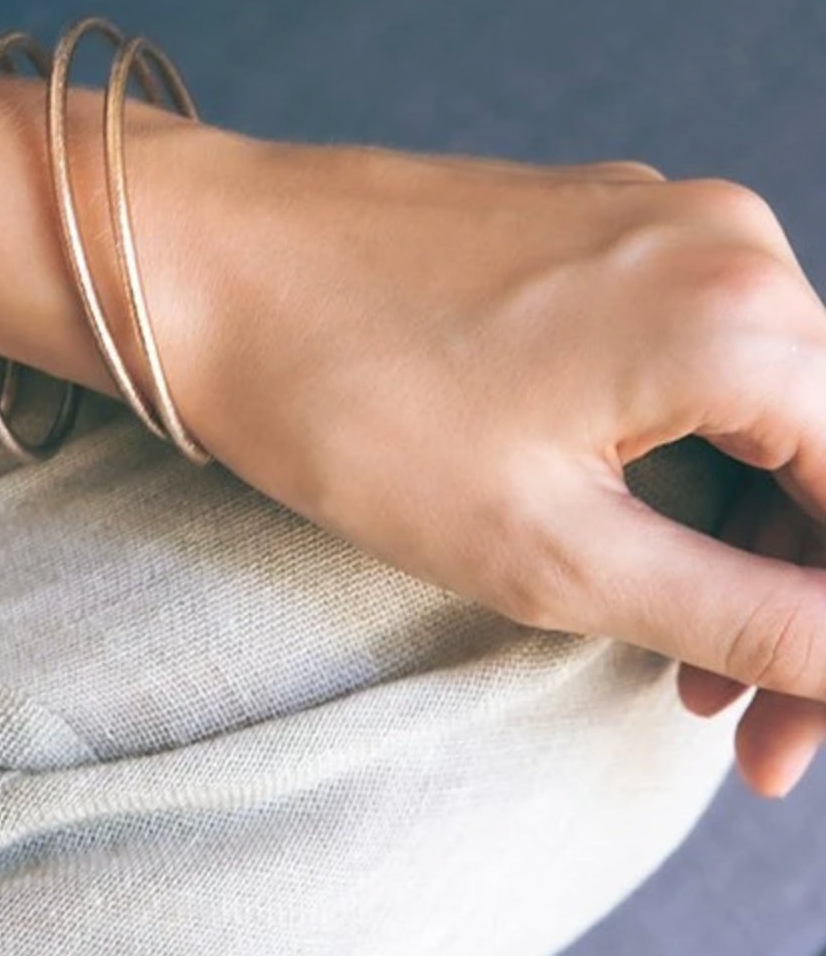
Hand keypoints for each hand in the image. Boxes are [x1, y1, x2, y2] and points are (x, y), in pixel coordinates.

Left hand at [134, 135, 825, 794]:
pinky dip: (672, 457)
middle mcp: (722, 238)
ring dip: (732, 537)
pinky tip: (618, 535)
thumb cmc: (347, 401)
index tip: (788, 738)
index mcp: (742, 313)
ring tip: (666, 651)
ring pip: (755, 407)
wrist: (193, 263)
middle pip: (824, 452)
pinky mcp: (584, 221)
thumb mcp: (555, 551)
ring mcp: (648, 217)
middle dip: (794, 599)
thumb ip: (745, 614)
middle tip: (731, 725)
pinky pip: (681, 352)